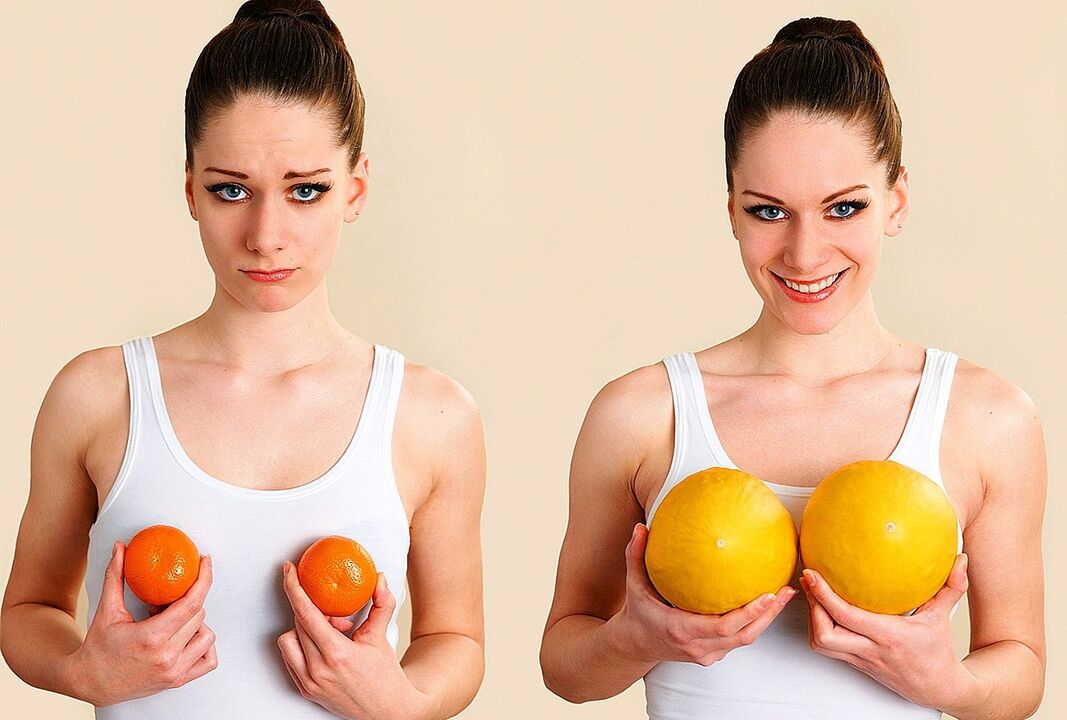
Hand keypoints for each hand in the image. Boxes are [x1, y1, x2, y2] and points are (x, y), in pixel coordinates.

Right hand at [63, 541, 216, 705]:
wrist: (90, 683)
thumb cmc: (98, 649)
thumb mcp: (106, 610)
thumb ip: (115, 576)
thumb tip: (121, 548)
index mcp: (151, 638)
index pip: (192, 603)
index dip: (204, 578)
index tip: (205, 562)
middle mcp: (167, 657)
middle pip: (200, 615)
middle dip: (189, 601)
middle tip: (166, 602)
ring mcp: (175, 672)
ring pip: (208, 636)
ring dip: (196, 623)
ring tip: (172, 622)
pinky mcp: (178, 681)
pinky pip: (209, 660)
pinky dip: (204, 646)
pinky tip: (187, 637)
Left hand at [278, 564, 433, 719]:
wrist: (387, 712)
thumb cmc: (385, 678)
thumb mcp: (382, 637)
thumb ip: (381, 604)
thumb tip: (379, 579)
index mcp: (337, 654)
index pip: (307, 613)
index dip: (294, 588)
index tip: (288, 571)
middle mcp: (318, 669)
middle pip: (298, 623)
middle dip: (314, 611)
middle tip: (337, 616)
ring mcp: (309, 682)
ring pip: (288, 641)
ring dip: (303, 630)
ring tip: (330, 635)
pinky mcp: (305, 690)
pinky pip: (290, 658)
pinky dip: (302, 646)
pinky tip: (322, 647)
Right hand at [613, 523, 796, 666]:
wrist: (634, 645)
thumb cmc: (637, 613)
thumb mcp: (634, 584)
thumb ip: (636, 555)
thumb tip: (640, 528)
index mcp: (680, 630)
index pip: (724, 626)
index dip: (749, 613)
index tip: (767, 595)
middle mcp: (697, 646)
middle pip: (743, 635)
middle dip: (768, 614)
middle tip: (786, 591)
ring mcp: (706, 654)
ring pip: (745, 640)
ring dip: (766, 619)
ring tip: (784, 595)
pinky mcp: (711, 655)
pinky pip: (737, 640)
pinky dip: (754, 624)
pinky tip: (766, 604)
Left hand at [801, 553, 974, 708]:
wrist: (940, 689)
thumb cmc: (939, 653)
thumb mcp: (944, 617)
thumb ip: (951, 587)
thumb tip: (961, 560)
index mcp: (889, 636)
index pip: (847, 616)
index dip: (824, 595)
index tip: (812, 574)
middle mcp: (871, 650)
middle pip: (825, 635)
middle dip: (810, 608)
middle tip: (807, 582)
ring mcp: (861, 659)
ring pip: (822, 644)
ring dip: (812, 619)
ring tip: (812, 593)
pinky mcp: (857, 664)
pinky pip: (829, 648)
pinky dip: (819, 628)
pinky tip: (822, 610)